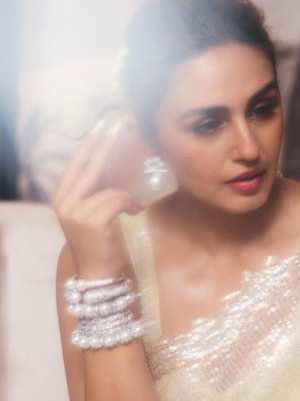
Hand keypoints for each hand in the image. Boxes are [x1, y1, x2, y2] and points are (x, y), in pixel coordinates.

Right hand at [52, 116, 144, 278]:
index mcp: (63, 198)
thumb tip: (118, 167)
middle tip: (119, 126)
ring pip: (110, 190)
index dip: (91, 144)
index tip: (103, 126)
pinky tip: (136, 212)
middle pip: (88, 167)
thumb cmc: (101, 244)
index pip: (77, 164)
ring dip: (127, 197)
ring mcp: (76, 213)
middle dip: (105, 146)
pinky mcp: (92, 222)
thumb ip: (99, 192)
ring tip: (135, 207)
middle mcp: (64, 203)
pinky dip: (130, 205)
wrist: (98, 274)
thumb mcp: (94, 214)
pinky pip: (117, 201)